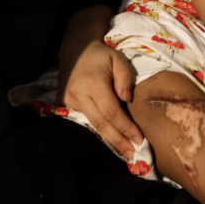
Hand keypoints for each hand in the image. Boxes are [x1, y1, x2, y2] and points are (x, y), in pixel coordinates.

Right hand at [58, 36, 143, 160]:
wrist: (75, 49)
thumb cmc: (102, 55)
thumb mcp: (118, 59)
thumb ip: (125, 78)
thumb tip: (127, 100)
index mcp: (94, 83)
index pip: (111, 112)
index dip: (126, 128)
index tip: (139, 139)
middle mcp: (79, 94)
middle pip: (101, 124)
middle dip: (118, 140)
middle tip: (133, 154)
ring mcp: (70, 99)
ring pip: (93, 124)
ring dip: (110, 138)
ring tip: (125, 150)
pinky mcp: (65, 102)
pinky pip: (86, 119)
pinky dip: (100, 128)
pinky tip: (112, 137)